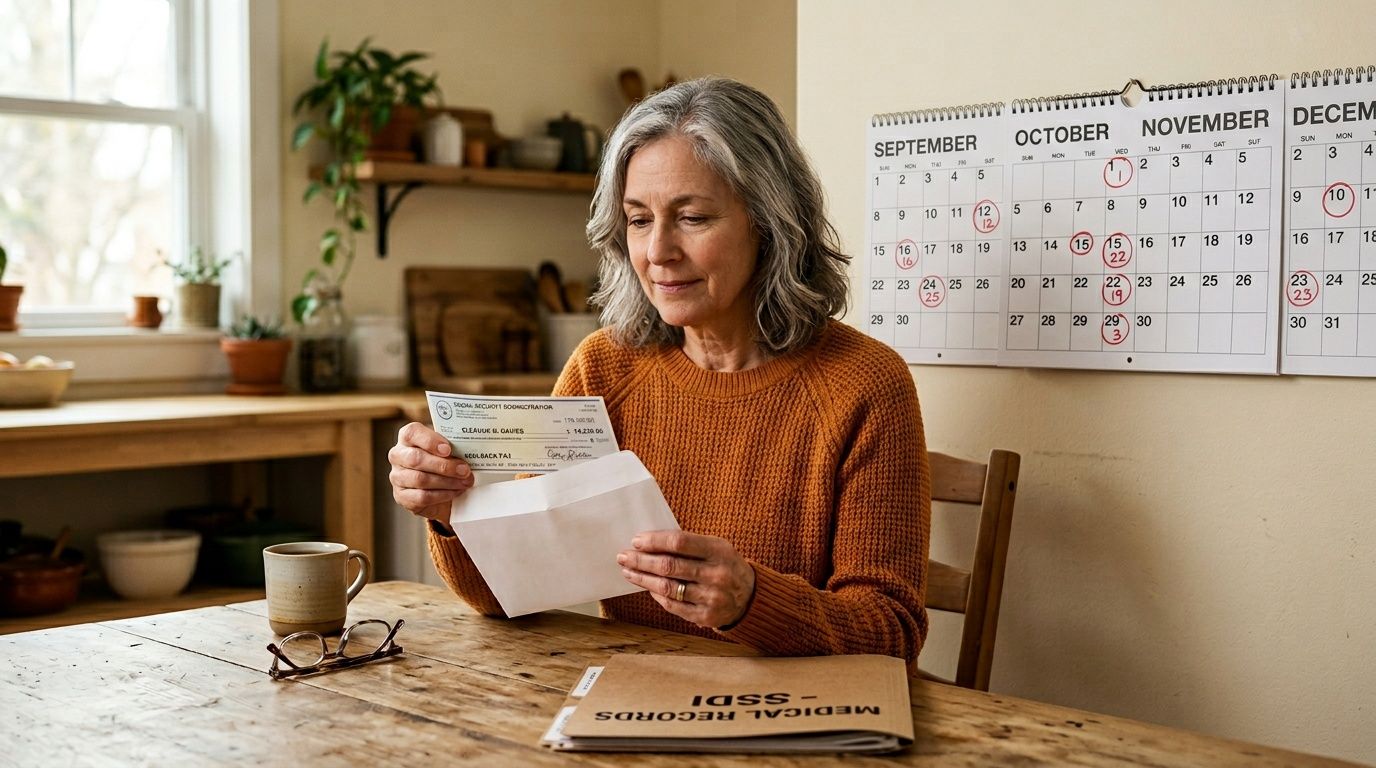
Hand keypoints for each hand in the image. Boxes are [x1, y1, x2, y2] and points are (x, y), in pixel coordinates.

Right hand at [387, 422, 473, 531]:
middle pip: (416, 458)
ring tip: (465, 482)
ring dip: (447, 481)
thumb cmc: (445, 462)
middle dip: (444, 465)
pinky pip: (422, 497)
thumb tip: (470, 450)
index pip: (411, 433)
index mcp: (408, 438)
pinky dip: (443, 495)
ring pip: (420, 479)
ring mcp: (397, 477)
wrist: (441, 490)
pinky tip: (455, 492)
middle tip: (465, 470)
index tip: (448, 449)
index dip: (430, 441)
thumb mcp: (448, 450)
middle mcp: (398, 455)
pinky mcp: (402, 496)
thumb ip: (454, 447)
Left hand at [617, 530, 755, 628]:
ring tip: (628, 571)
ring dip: (643, 579)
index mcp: (719, 550)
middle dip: (641, 560)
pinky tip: (647, 587)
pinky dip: (656, 595)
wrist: (750, 597)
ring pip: (667, 587)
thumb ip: (689, 544)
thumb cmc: (725, 565)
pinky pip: (672, 605)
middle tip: (623, 556)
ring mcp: (711, 597)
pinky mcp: (705, 616)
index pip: (679, 542)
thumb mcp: (716, 547)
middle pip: (669, 566)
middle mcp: (716, 574)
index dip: (654, 541)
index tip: (636, 540)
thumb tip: (649, 542)